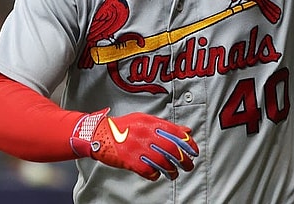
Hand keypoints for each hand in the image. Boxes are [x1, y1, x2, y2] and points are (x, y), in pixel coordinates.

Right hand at [71, 108, 198, 180]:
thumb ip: (166, 125)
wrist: (98, 133)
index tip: (195, 150)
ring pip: (162, 162)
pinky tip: (156, 175)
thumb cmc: (123, 126)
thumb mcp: (145, 119)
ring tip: (174, 174)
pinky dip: (154, 175)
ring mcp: (138, 148)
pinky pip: (148, 171)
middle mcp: (146, 135)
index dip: (188, 143)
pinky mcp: (130, 160)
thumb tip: (186, 130)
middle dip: (184, 159)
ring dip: (171, 170)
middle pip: (172, 149)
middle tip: (189, 165)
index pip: (176, 133)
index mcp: (151, 124)